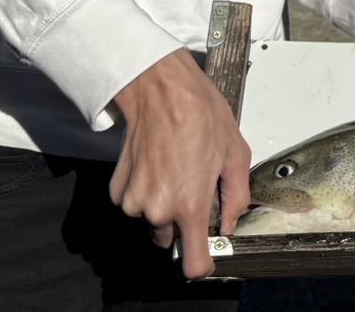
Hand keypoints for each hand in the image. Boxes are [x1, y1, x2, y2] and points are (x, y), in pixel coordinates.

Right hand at [109, 49, 252, 278]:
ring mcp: (134, 201)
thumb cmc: (199, 115)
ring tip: (178, 170)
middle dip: (184, 223)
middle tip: (195, 188)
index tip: (208, 252)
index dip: (203, 261)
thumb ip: (236, 197)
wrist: (161, 91)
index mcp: (189, 205)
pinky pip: (136, 204)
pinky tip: (159, 165)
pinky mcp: (119, 190)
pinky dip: (147, 192)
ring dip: (164, 205)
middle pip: (171, 239)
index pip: (192, 263)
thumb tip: (230, 222)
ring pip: (153, 221)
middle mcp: (157, 209)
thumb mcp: (235, 154)